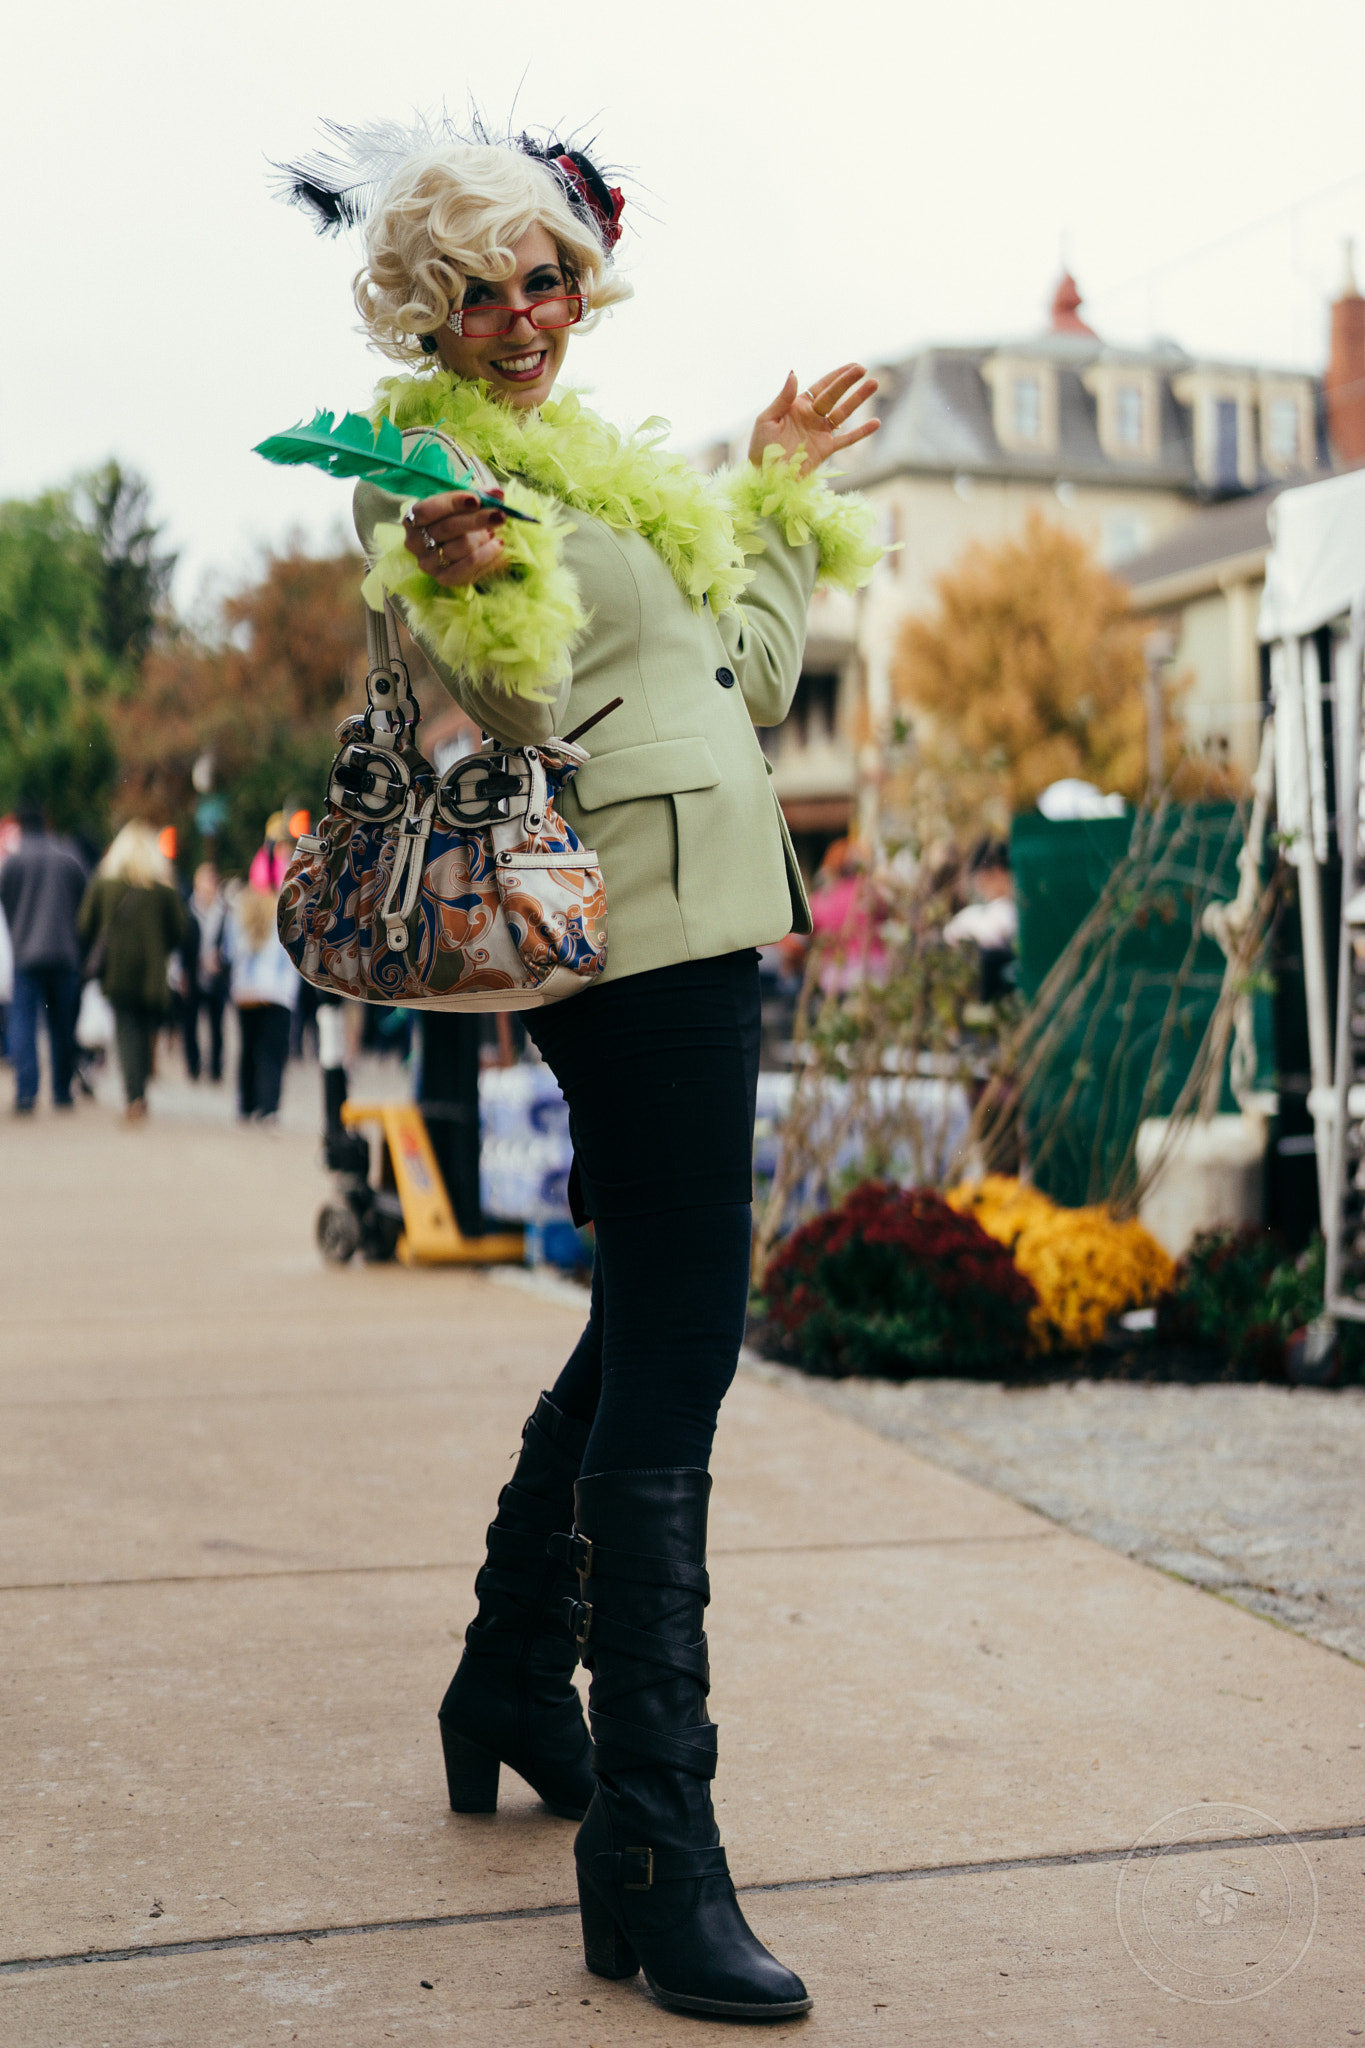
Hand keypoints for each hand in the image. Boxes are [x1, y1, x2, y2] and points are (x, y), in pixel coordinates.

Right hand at [402, 489, 506, 586]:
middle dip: (477, 519)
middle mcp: (414, 542)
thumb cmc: (456, 521)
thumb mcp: (462, 505)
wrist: (457, 550)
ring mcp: (427, 563)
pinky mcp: (443, 578)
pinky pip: (468, 566)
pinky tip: (497, 545)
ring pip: (460, 546)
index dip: (452, 503)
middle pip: (447, 528)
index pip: (427, 510)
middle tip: (500, 514)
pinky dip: (487, 555)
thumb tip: (497, 493)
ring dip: (482, 537)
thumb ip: (479, 496)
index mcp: (412, 519)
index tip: (476, 500)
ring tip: (493, 532)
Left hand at [748, 364, 879, 476]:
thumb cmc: (761, 448)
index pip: (821, 387)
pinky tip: (876, 423)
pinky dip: (861, 432)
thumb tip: (794, 373)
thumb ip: (783, 398)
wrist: (765, 476)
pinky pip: (847, 440)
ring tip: (873, 384)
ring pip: (843, 413)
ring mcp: (820, 433)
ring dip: (858, 399)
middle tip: (863, 369)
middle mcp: (812, 417)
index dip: (836, 375)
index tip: (852, 366)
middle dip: (848, 382)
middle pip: (834, 396)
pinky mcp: (826, 450)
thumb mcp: (767, 419)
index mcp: (798, 406)